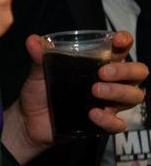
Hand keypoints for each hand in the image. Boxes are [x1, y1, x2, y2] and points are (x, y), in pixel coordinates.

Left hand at [7, 31, 147, 157]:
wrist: (28, 122)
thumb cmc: (39, 93)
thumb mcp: (38, 74)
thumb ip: (40, 58)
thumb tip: (33, 41)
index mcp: (99, 64)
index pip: (122, 50)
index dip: (125, 42)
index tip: (118, 41)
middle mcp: (111, 83)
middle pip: (137, 73)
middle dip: (125, 70)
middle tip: (103, 72)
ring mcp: (109, 103)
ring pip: (134, 96)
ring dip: (118, 91)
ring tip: (95, 90)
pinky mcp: (102, 124)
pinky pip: (118, 124)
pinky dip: (109, 119)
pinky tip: (93, 114)